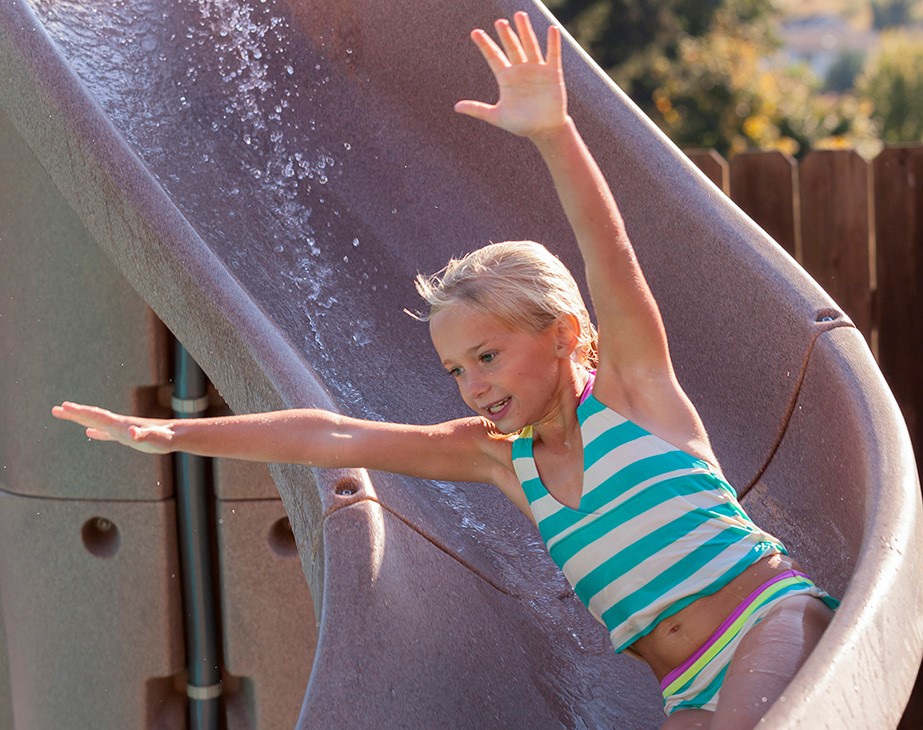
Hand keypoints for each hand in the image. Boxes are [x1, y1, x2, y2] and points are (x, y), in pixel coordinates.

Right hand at [52, 401, 175, 454]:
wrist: (176, 435)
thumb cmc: (165, 438)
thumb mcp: (154, 439)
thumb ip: (143, 435)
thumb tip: (132, 433)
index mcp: (121, 424)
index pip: (97, 416)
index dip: (80, 412)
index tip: (64, 406)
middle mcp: (119, 424)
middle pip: (93, 416)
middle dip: (74, 413)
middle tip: (56, 408)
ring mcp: (122, 429)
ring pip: (98, 422)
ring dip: (81, 419)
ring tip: (66, 414)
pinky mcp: (127, 436)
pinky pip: (107, 433)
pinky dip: (97, 432)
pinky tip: (90, 432)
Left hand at [455, 12, 566, 138]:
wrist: (544, 130)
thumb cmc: (521, 124)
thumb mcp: (497, 117)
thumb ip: (478, 110)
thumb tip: (456, 107)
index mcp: (506, 78)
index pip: (493, 57)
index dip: (485, 45)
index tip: (475, 33)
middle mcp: (520, 70)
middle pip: (511, 47)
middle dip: (506, 35)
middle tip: (499, 22)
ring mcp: (536, 70)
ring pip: (529, 46)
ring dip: (525, 31)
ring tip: (519, 16)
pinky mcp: (552, 74)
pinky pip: (552, 55)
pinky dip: (553, 43)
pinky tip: (552, 29)